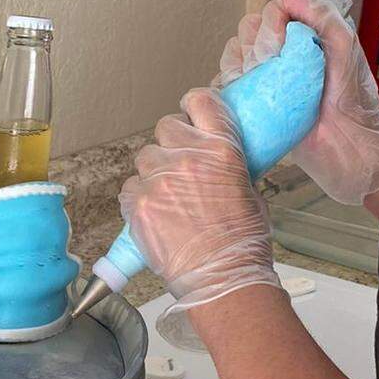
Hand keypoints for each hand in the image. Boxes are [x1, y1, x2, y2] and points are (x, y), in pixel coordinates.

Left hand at [120, 88, 281, 312]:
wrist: (222, 277)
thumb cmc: (242, 243)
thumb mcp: (249, 190)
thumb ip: (227, 165)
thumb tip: (214, 159)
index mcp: (222, 149)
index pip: (201, 102)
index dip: (192, 105)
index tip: (190, 112)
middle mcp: (188, 158)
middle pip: (166, 126)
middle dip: (171, 142)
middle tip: (179, 164)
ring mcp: (160, 179)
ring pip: (145, 157)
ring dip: (154, 171)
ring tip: (169, 196)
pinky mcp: (139, 202)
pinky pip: (130, 187)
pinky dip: (139, 197)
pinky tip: (156, 212)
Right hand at [216, 0, 378, 205]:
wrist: (350, 144)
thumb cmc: (353, 96)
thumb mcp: (342, 43)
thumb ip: (316, 8)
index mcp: (301, 31)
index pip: (270, 9)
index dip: (275, 24)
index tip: (292, 42)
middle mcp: (279, 50)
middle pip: (248, 30)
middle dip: (262, 48)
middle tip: (286, 70)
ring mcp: (263, 76)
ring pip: (233, 55)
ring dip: (247, 68)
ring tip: (272, 88)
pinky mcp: (251, 102)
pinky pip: (226, 85)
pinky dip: (232, 88)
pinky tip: (253, 99)